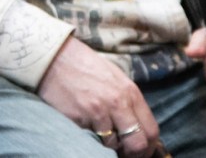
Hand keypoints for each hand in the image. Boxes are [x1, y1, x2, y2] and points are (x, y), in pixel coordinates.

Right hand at [37, 38, 164, 156]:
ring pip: (113, 144)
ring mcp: (97, 112)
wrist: (54, 57)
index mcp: (129, 92)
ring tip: (99, 132)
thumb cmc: (84, 65)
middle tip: (124, 154)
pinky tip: (84, 124)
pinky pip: (91, 138)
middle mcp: (117, 103)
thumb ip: (128, 101)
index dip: (148, 146)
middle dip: (133, 153)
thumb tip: (138, 125)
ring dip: (108, 144)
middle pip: (137, 144)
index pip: (151, 130)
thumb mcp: (114, 77)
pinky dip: (90, 136)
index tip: (141, 151)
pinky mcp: (79, 119)